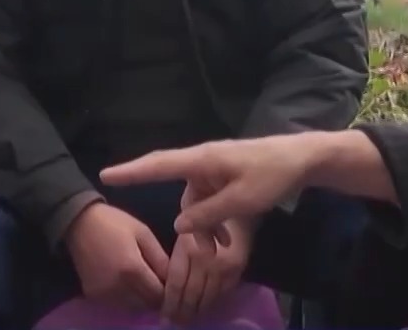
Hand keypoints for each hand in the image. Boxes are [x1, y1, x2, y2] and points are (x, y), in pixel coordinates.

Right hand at [62, 202, 169, 311]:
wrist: (79, 223)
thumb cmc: (115, 223)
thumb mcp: (143, 233)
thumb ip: (160, 257)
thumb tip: (172, 278)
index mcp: (132, 269)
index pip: (158, 295)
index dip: (168, 291)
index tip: (170, 281)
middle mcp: (118, 287)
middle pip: (146, 305)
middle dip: (155, 296)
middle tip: (157, 282)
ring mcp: (104, 294)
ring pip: (133, 308)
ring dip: (141, 299)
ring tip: (142, 282)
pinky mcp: (93, 296)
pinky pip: (117, 305)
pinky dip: (126, 299)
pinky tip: (126, 283)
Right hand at [101, 134, 320, 235]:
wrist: (302, 160)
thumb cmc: (271, 174)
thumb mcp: (241, 200)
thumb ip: (208, 215)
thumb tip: (178, 227)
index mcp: (202, 160)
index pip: (160, 165)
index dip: (132, 171)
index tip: (106, 175)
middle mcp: (203, 162)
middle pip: (177, 188)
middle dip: (177, 216)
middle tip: (180, 232)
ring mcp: (214, 170)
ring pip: (196, 202)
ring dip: (204, 226)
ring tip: (220, 248)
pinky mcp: (225, 177)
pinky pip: (209, 201)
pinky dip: (214, 220)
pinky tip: (228, 238)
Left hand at [162, 211, 253, 325]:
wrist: (237, 208)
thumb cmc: (204, 217)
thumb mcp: (185, 233)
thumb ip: (177, 257)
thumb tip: (165, 285)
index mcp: (188, 249)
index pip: (175, 284)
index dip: (169, 303)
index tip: (163, 315)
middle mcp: (206, 261)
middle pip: (190, 294)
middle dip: (181, 312)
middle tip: (174, 324)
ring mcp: (223, 268)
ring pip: (207, 298)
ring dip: (196, 312)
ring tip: (187, 321)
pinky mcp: (237, 271)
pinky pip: (222, 294)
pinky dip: (212, 303)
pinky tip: (205, 309)